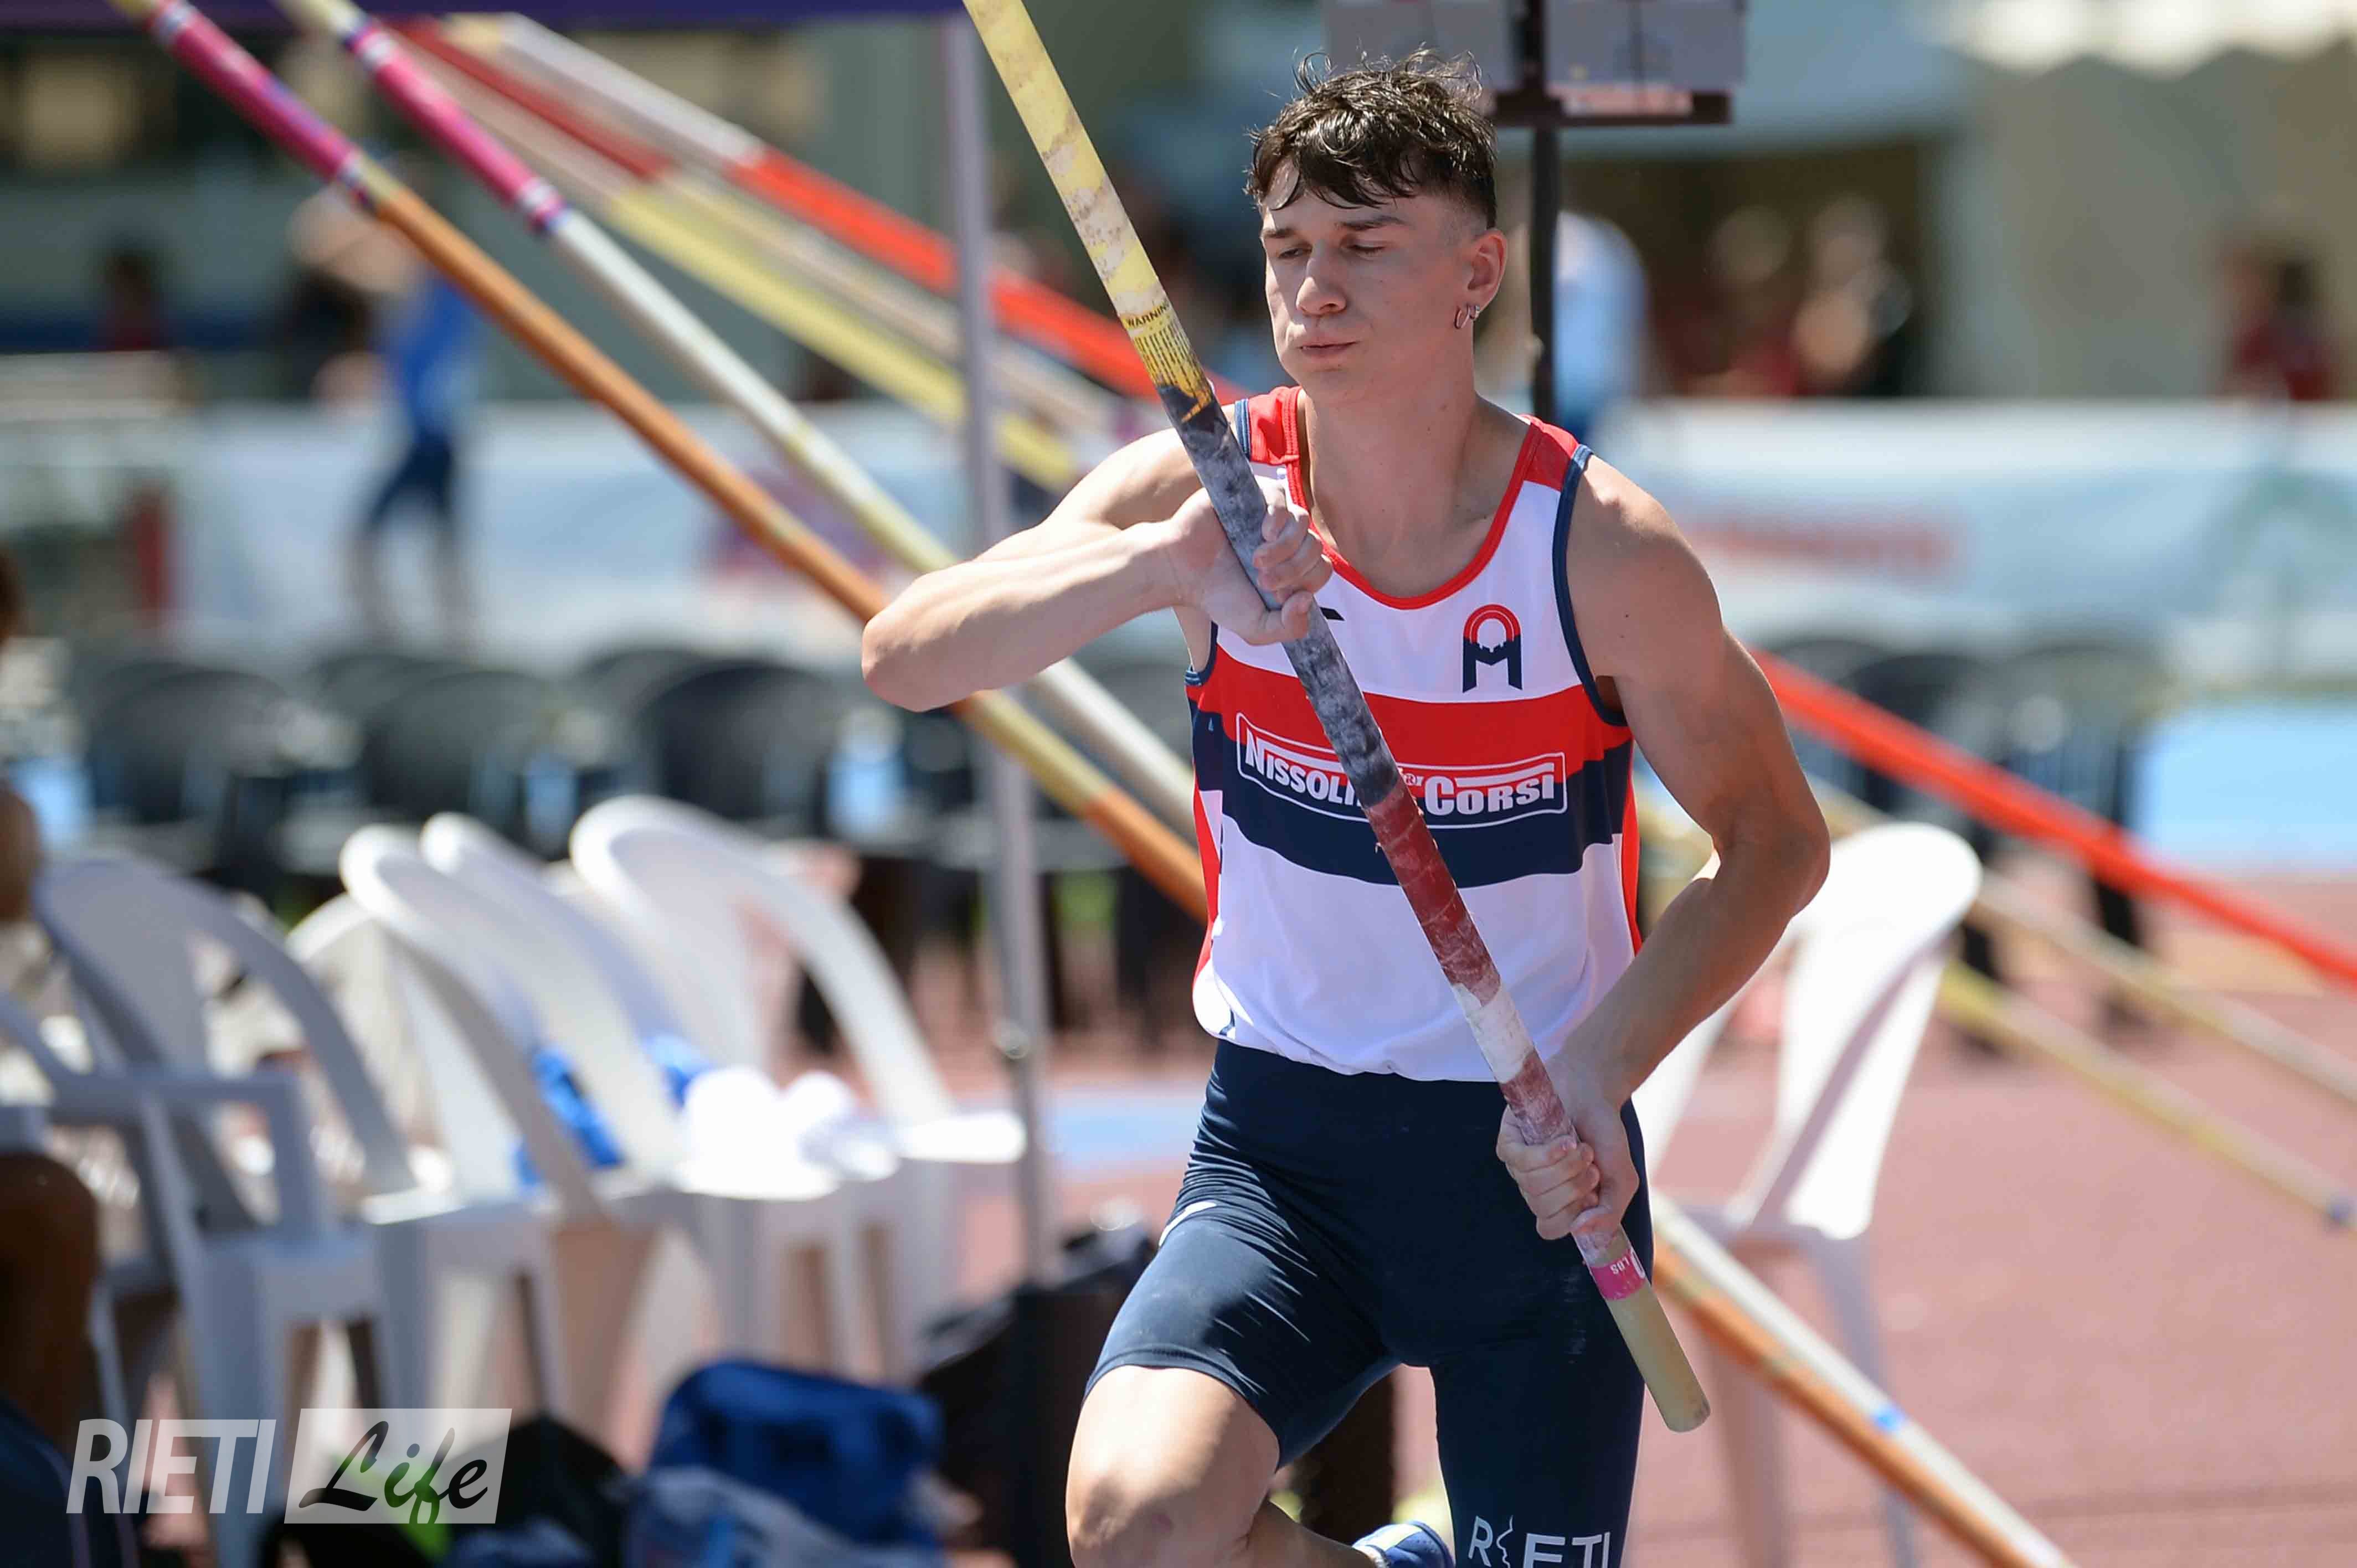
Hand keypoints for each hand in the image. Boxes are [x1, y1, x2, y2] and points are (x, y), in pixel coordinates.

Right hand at [1145, 486, 1330, 645]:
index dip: (1306, 583)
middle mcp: (1285, 539)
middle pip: (1314, 546)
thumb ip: (1289, 628)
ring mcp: (1270, 515)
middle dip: (1293, 570)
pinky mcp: (1252, 495)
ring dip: (1284, 548)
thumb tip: (1308, 599)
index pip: (1321, 569)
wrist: (1180, 573)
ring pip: (1302, 522)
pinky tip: (1263, 533)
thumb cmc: (1216, 596)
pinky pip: (1282, 497)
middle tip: (1262, 580)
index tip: (1276, 595)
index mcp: (1291, 566)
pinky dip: (1278, 517)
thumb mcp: (1256, 628)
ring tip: (1256, 560)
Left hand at [1494, 1080, 1637, 1243]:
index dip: (1572, 1215)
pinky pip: (1522, 1160)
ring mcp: (1519, 1165)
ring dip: (1566, 1167)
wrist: (1596, 1091)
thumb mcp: (1620, 1180)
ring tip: (1581, 1147)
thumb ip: (1609, 1214)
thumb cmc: (1605, 1135)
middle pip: (1543, 1207)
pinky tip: (1566, 1140)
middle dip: (1574, 1187)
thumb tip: (1580, 1231)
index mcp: (1558, 1200)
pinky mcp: (1509, 1141)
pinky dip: (1548, 1153)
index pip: (1550, 1228)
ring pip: (1533, 1185)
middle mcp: (1535, 1186)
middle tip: (1591, 1164)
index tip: (1593, 1192)